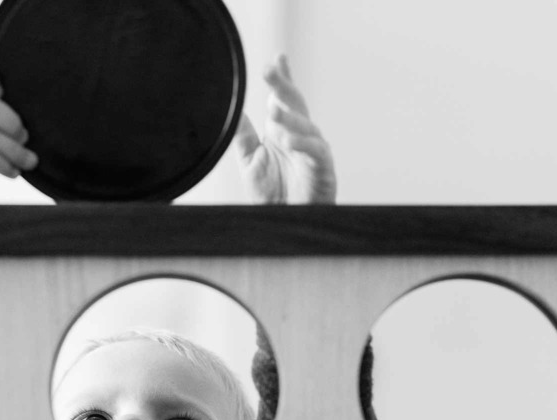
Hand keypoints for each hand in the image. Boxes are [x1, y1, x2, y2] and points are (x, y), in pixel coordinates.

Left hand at [234, 55, 335, 203]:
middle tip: (271, 70)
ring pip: (305, 126)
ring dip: (289, 117)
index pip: (283, 99)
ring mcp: (313, 150)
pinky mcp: (322, 168)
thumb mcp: (249, 160)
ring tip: (273, 109)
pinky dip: (303, 144)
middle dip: (283, 86)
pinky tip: (287, 140)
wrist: (282, 223)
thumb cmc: (271, 194)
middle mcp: (300, 135)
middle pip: (294, 104)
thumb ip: (243, 136)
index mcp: (284, 131)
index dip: (282, 79)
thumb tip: (233, 110)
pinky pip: (315, 152)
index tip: (277, 59)